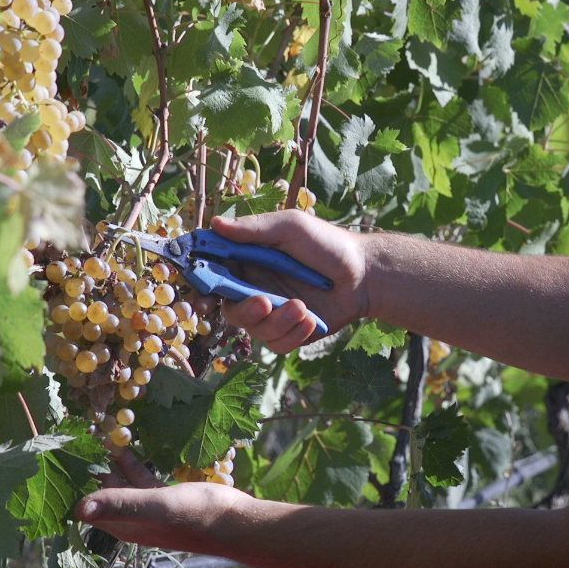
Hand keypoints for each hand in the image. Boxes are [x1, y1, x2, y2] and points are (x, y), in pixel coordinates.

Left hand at [75, 449, 251, 556]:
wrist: (236, 522)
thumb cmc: (198, 514)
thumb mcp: (158, 505)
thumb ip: (121, 504)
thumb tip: (78, 509)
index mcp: (125, 524)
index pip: (89, 504)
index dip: (77, 481)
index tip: (66, 454)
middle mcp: (133, 519)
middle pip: (103, 492)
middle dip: (92, 467)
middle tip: (81, 436)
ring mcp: (150, 509)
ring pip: (122, 484)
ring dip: (110, 463)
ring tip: (101, 435)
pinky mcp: (167, 499)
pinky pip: (142, 480)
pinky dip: (133, 464)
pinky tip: (132, 447)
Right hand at [210, 211, 369, 352]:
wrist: (365, 274)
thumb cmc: (328, 244)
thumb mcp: (291, 228)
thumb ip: (255, 229)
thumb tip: (214, 224)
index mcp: (248, 260)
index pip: (214, 273)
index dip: (202, 284)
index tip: (203, 295)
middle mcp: (255, 287)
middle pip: (229, 308)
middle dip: (244, 310)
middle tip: (264, 303)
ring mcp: (272, 311)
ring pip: (254, 330)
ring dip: (277, 322)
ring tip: (303, 308)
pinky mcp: (290, 331)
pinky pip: (277, 344)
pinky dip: (292, 334)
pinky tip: (311, 320)